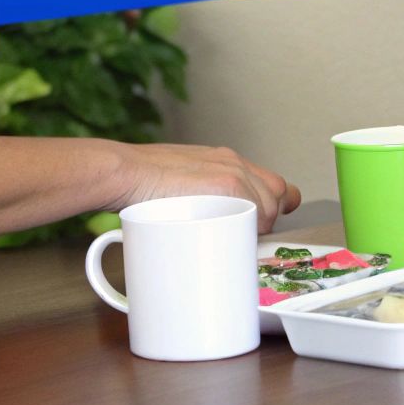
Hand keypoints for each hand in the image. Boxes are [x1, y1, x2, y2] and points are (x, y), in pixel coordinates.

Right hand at [109, 142, 300, 232]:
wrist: (126, 172)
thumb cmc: (142, 181)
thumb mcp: (180, 179)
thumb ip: (200, 192)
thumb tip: (202, 217)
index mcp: (226, 161)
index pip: (272, 184)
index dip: (275, 205)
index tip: (266, 222)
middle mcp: (235, 164)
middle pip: (277, 197)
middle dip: (265, 222)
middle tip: (240, 239)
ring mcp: (234, 174)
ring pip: (269, 211)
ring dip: (256, 232)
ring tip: (230, 243)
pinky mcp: (228, 186)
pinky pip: (257, 215)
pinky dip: (250, 233)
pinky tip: (234, 242)